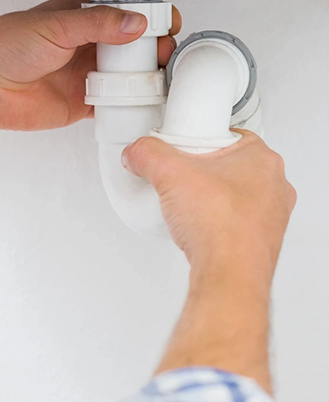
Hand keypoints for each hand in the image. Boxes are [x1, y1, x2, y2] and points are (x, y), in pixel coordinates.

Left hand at [0, 0, 180, 130]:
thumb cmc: (5, 47)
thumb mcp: (55, 25)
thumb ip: (97, 23)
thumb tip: (136, 23)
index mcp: (80, 17)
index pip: (124, 12)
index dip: (148, 17)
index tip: (167, 23)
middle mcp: (86, 45)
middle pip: (132, 45)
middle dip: (153, 48)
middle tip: (164, 54)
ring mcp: (86, 74)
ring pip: (128, 75)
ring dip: (146, 76)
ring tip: (160, 77)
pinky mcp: (82, 102)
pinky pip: (114, 103)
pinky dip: (130, 103)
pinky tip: (144, 101)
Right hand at [122, 131, 296, 280]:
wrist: (229, 276)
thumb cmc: (221, 228)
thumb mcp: (168, 173)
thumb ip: (146, 153)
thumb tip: (137, 153)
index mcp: (264, 159)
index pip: (228, 134)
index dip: (200, 138)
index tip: (183, 146)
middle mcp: (275, 186)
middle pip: (228, 163)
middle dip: (202, 168)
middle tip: (181, 173)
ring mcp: (271, 215)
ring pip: (232, 192)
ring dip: (209, 194)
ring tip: (187, 200)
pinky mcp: (260, 239)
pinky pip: (233, 219)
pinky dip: (214, 219)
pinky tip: (197, 224)